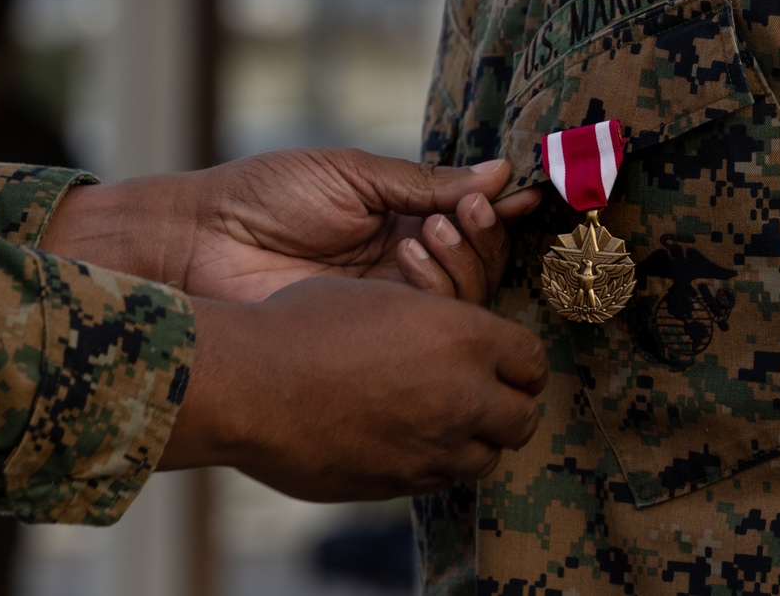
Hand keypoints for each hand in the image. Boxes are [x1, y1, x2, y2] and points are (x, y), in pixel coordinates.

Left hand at [40, 148, 539, 303]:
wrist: (202, 242)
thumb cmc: (266, 195)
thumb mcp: (351, 174)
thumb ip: (422, 182)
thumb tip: (496, 172)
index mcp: (398, 215)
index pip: (467, 218)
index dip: (497, 210)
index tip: (522, 199)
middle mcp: (402, 261)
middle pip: (476, 260)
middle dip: (481, 236)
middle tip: (461, 215)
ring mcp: (389, 300)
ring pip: (462, 296)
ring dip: (461, 262)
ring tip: (424, 236)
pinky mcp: (373, 333)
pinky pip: (429, 324)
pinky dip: (436, 292)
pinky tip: (412, 263)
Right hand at [158, 277, 548, 500]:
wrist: (247, 384)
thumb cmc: (303, 325)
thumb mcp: (380, 298)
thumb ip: (433, 322)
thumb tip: (449, 338)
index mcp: (464, 336)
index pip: (532, 360)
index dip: (520, 362)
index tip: (506, 363)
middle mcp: (461, 395)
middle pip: (523, 417)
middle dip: (509, 406)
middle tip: (484, 396)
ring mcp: (432, 446)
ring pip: (488, 457)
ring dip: (475, 441)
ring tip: (445, 423)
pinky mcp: (400, 482)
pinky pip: (441, 480)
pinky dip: (436, 463)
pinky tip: (406, 441)